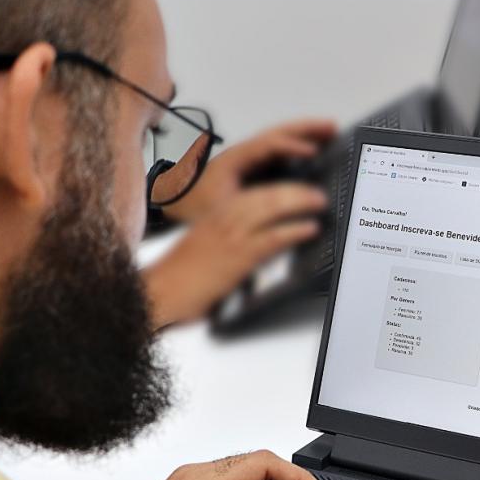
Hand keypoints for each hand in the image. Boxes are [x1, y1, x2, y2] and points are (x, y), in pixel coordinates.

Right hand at [141, 183, 326, 327]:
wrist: (161, 292)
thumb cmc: (181, 275)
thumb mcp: (205, 245)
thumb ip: (227, 237)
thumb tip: (255, 237)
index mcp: (216, 214)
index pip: (254, 193)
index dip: (280, 188)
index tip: (297, 189)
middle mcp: (224, 219)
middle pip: (267, 195)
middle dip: (296, 191)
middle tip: (316, 193)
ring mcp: (232, 236)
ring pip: (272, 209)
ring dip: (300, 203)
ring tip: (318, 203)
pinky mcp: (239, 257)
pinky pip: (273, 237)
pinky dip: (295, 230)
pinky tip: (309, 229)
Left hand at [154, 118, 336, 222]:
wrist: (171, 208)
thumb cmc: (192, 206)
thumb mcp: (224, 209)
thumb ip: (252, 207)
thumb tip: (280, 207)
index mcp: (235, 159)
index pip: (269, 144)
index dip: (292, 145)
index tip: (311, 150)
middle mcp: (242, 154)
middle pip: (279, 134)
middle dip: (306, 129)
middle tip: (331, 127)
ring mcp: (246, 160)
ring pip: (279, 140)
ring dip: (303, 134)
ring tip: (327, 132)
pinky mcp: (249, 170)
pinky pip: (277, 152)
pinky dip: (295, 147)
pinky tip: (310, 153)